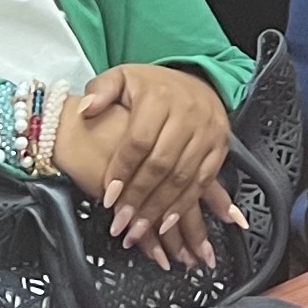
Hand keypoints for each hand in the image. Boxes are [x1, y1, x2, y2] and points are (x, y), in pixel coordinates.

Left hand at [70, 62, 240, 270]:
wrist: (197, 80)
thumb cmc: (154, 86)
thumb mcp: (122, 78)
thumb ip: (100, 90)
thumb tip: (85, 109)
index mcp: (159, 98)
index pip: (139, 141)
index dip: (122, 170)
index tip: (108, 195)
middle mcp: (188, 114)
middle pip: (162, 164)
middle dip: (140, 197)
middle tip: (121, 222)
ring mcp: (208, 132)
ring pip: (183, 177)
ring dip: (160, 208)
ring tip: (139, 230)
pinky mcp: (221, 146)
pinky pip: (204, 180)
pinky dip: (186, 204)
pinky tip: (168, 222)